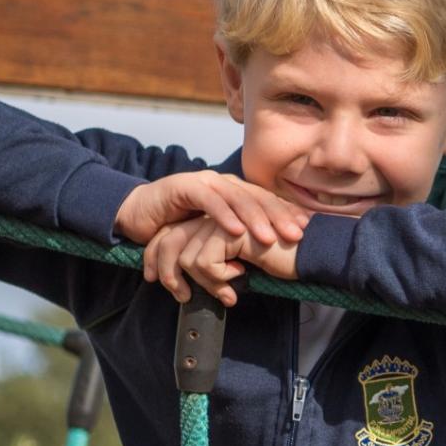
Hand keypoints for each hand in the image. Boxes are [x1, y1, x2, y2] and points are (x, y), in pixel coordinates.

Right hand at [115, 170, 308, 246]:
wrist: (139, 214)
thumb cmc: (179, 228)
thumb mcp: (214, 236)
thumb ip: (236, 243)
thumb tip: (263, 263)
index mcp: (234, 193)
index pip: (266, 202)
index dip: (286, 214)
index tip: (306, 232)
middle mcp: (224, 184)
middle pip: (258, 198)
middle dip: (279, 216)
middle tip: (296, 235)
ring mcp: (205, 183)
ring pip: (236, 198)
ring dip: (255, 219)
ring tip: (269, 238)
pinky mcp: (185, 187)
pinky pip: (209, 201)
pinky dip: (223, 216)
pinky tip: (236, 231)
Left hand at [143, 215, 301, 306]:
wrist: (307, 254)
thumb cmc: (277, 261)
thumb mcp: (236, 264)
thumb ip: (214, 265)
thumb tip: (188, 284)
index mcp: (212, 221)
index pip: (170, 236)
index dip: (159, 260)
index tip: (164, 285)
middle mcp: (213, 217)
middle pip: (168, 243)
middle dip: (168, 274)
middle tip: (182, 296)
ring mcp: (221, 221)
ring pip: (186, 258)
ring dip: (203, 283)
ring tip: (226, 292)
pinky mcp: (230, 232)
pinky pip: (204, 263)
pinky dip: (218, 279)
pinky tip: (240, 275)